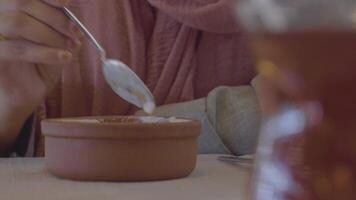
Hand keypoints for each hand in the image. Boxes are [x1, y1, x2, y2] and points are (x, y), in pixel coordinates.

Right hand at [0, 0, 81, 151]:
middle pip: (23, 3)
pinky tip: (65, 58)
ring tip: (71, 47)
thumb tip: (73, 17)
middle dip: (56, 18)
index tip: (68, 3)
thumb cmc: (38, 65)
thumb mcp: (54, 42)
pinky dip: (45, 52)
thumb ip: (60, 27)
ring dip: (51, 35)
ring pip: (19, 23)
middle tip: (76, 33)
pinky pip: (18, 48)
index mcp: (11, 10)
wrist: (23, 94)